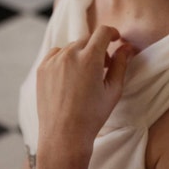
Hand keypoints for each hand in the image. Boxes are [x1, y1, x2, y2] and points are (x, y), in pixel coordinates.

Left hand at [36, 25, 133, 149]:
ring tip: (85, 75)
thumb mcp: (113, 90)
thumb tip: (126, 48)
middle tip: (103, 67)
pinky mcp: (42, 69)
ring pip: (71, 47)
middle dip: (98, 48)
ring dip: (81, 54)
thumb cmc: (92, 116)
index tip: (116, 39)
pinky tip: (70, 77)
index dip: (112, 33)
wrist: (64, 136)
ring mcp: (53, 61)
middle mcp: (69, 55)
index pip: (102, 32)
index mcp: (89, 58)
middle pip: (87, 40)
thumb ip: (120, 64)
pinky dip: (65, 59)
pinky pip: (56, 54)